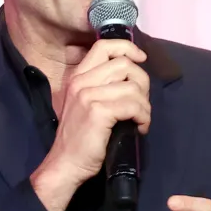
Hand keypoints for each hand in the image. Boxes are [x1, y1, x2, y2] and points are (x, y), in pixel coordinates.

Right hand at [32, 39, 149, 210]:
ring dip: (145, 105)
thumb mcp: (84, 105)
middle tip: (141, 104)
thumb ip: (101, 86)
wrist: (66, 164)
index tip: (141, 59)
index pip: (104, 46)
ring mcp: (88, 95)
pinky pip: (133, 105)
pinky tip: (139, 128)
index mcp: (78, 76)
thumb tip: (132, 77)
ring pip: (133, 87)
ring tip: (140, 120)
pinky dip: (143, 117)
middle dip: (142, 83)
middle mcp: (81, 81)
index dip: (128, 48)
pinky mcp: (98, 112)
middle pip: (125, 64)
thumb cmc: (79, 139)